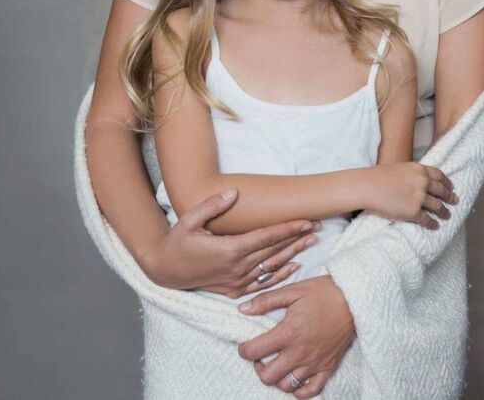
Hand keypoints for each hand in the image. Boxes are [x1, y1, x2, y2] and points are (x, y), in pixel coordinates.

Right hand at [141, 188, 320, 295]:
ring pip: (272, 266)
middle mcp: (236, 268)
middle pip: (274, 251)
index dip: (288, 228)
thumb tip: (232, 192)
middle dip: (297, 237)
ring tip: (311, 242)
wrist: (166, 270)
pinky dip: (280, 274)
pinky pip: (263, 283)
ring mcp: (237, 281)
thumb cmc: (178, 241)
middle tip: (317, 226)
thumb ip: (212, 205)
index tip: (305, 220)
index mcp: (228, 249)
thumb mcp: (189, 219)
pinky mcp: (235, 291)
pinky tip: (294, 266)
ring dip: (293, 253)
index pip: (266, 237)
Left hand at [237, 275, 354, 397]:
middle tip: (260, 356)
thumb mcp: (293, 291)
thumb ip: (266, 301)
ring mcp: (314, 363)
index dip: (244, 350)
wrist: (353, 298)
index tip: (244, 345)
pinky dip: (299, 390)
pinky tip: (294, 378)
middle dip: (258, 368)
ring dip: (277, 378)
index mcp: (289, 333)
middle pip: (268, 376)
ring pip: (287, 386)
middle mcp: (300, 353)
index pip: (256, 351)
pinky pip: (311, 391)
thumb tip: (242, 308)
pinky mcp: (328, 367)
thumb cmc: (323, 292)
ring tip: (276, 364)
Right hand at [366, 162, 457, 227]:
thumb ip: (413, 174)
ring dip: (444, 212)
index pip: (439, 175)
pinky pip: (427, 220)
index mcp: (419, 170)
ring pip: (438, 207)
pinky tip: (435, 226)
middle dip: (449, 197)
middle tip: (454, 201)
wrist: (367, 187)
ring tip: (447, 215)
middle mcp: (423, 183)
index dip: (447, 182)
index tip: (451, 186)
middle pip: (441, 191)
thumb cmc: (379, 176)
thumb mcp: (400, 168)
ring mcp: (419, 198)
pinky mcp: (414, 212)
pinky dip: (433, 224)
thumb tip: (420, 181)